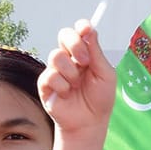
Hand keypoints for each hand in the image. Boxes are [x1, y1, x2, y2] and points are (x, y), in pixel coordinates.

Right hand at [39, 20, 116, 149]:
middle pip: (64, 35)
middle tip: (85, 61)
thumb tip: (90, 30)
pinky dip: (62, 86)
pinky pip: (50, 75)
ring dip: (70, 72)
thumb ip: (96, 52)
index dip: (81, 27)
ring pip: (56, 55)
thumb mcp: (105, 74)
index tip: (86, 29)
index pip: (79, 31)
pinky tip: (66, 94)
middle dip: (75, 45)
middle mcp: (69, 58)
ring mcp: (56, 70)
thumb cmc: (100, 99)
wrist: (90, 122)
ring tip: (77, 85)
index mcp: (85, 53)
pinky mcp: (45, 83)